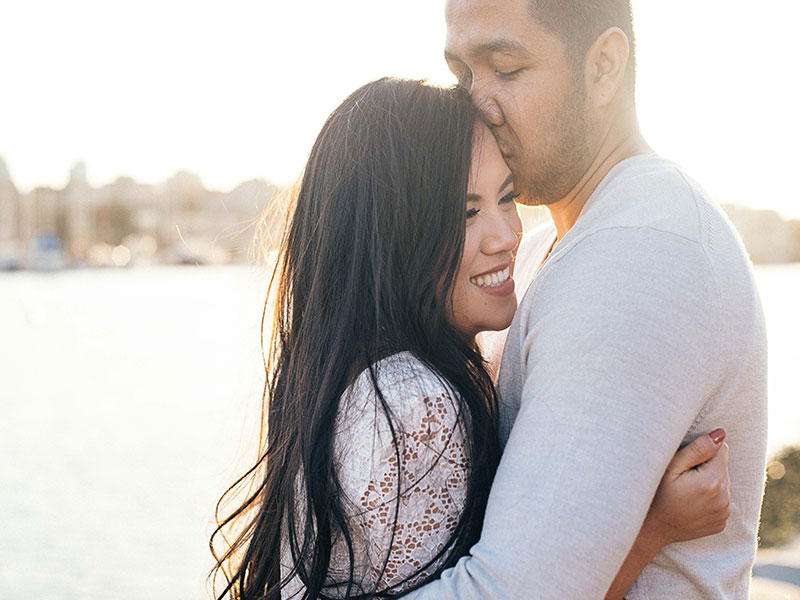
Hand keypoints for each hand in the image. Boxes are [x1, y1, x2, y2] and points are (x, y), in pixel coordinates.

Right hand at [645, 429, 730, 545]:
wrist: (652, 528)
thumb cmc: (655, 493)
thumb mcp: (670, 467)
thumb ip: (697, 449)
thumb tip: (721, 434)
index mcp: (711, 481)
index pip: (722, 450)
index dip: (703, 452)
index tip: (687, 463)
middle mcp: (723, 498)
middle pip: (723, 467)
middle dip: (707, 467)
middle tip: (683, 478)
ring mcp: (724, 512)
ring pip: (724, 483)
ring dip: (710, 482)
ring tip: (686, 490)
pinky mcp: (721, 522)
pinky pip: (722, 500)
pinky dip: (710, 498)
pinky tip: (691, 502)